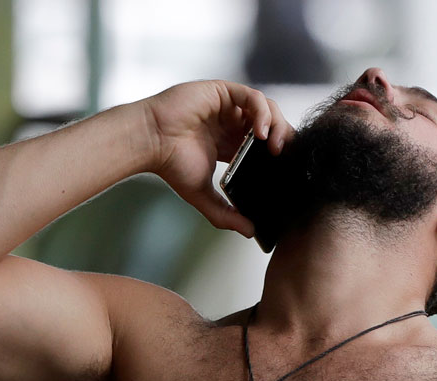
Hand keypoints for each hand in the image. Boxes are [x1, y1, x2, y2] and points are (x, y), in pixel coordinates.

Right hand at [139, 80, 294, 236]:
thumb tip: (250, 232)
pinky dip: (262, 112)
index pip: (264, 144)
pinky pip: (252, 97)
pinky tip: (261, 132)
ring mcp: (227, 106)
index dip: (278, 153)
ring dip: (276, 125)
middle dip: (283, 138)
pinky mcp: (222, 92)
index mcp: (230, 143)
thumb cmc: (170, 165)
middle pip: (270, 124)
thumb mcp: (202, 194)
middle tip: (285, 157)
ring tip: (275, 146)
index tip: (285, 168)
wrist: (151, 142)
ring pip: (266, 108)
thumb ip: (225, 214)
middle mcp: (231, 122)